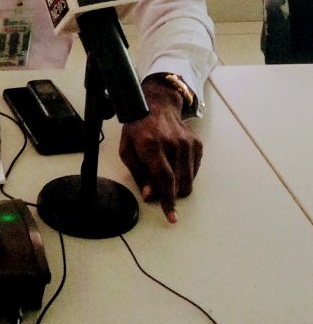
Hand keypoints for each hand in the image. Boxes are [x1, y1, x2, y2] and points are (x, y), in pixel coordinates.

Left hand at [119, 77, 202, 222]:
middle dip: (170, 193)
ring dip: (178, 186)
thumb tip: (150, 196)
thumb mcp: (127, 150)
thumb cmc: (137, 129)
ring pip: (189, 180)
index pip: (164, 179)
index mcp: (152, 145)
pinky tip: (174, 164)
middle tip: (159, 188)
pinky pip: (194, 170)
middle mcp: (172, 144)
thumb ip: (139, 174)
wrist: (156, 106)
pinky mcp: (196, 144)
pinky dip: (185, 174)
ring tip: (165, 174)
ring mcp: (187, 143)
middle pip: (179, 183)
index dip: (168, 200)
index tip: (172, 217)